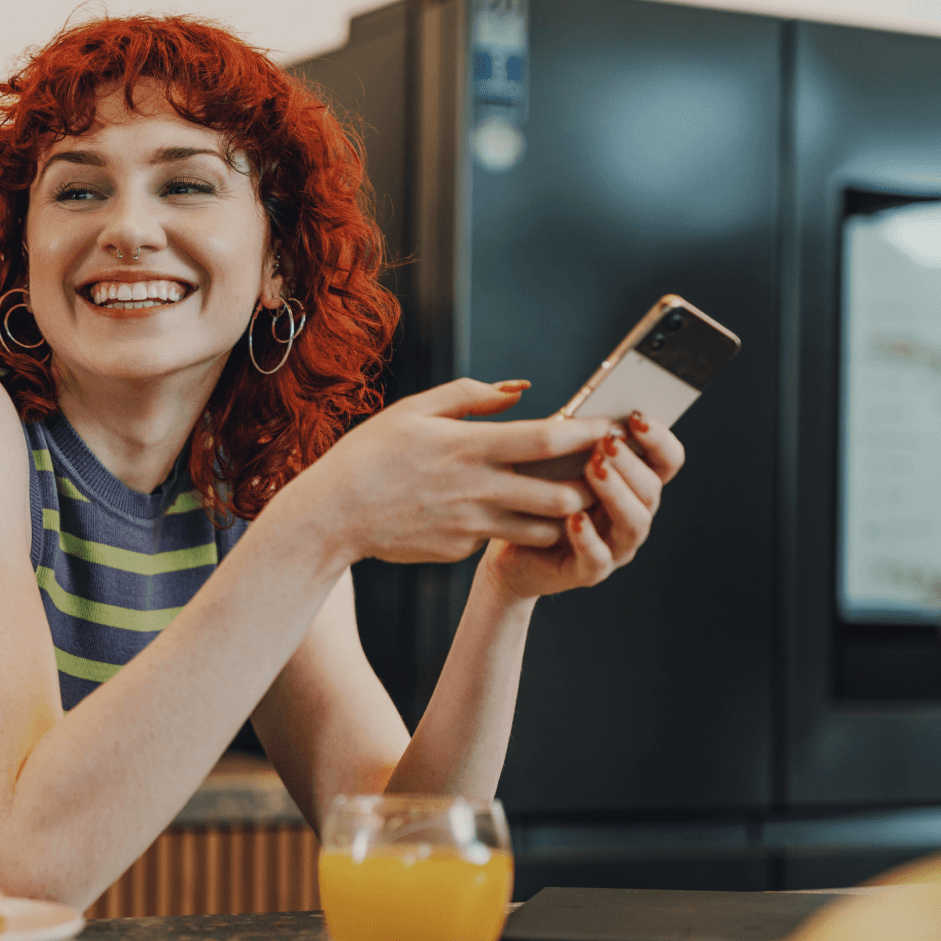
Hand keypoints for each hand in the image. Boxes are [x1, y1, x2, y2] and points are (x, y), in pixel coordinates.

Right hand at [301, 378, 610, 565]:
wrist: (331, 516)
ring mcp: (469, 525)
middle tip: (601, 472)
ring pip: (541, 527)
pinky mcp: (460, 550)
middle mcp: (475, 489)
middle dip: (589, 486)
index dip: (585, 434)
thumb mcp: (413, 410)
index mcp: (467, 446)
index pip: (545, 439)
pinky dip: (513, 527)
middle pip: (559, 494)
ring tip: (571, 497)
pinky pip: (499, 538)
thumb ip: (470, 394)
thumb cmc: (369, 455)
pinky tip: (506, 514)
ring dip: (562, 515)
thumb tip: (519, 390)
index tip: (609, 427)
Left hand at [480, 410, 685, 599]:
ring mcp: (615, 547)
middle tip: (607, 442)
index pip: (666, 461)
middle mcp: (632, 516)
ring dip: (617, 493)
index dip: (660, 439)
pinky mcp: (588, 572)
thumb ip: (576, 438)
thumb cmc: (536, 495)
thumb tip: (588, 410)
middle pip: (652, 490)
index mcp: (632, 485)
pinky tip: (574, 517)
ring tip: (594, 469)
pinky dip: (588, 537)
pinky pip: (598, 558)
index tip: (637, 417)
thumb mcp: (555, 460)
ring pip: (634, 523)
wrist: (508, 549)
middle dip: (631, 464)